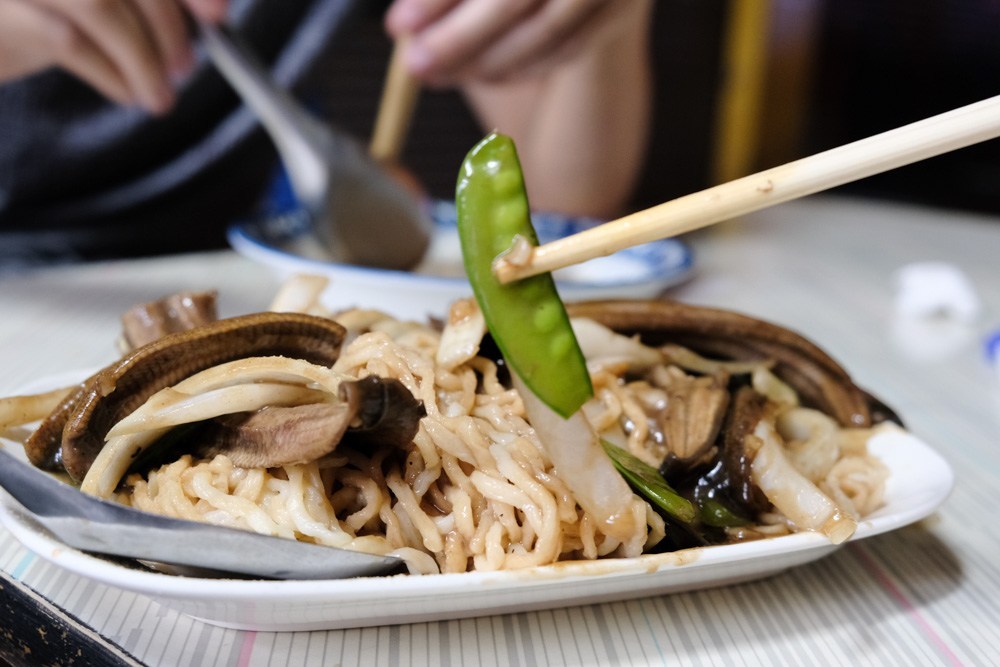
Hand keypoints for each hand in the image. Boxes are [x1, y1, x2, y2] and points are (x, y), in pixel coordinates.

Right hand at [0, 0, 226, 113]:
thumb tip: (211, 11)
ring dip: (142, 60)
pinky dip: (111, 74)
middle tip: (184, 68)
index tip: (218, 16)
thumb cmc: (33, 12)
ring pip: (99, 6)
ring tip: (157, 94)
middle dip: (167, 25)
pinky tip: (125, 92)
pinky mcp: (0, 14)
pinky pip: (68, 41)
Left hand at [385, 0, 643, 85]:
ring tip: (438, 74)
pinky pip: (570, 47)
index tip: (398, 26)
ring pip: (548, 28)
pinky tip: (483, 73)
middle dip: (460, 38)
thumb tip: (406, 25)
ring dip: (489, 61)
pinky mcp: (621, 9)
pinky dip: (523, 65)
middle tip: (415, 67)